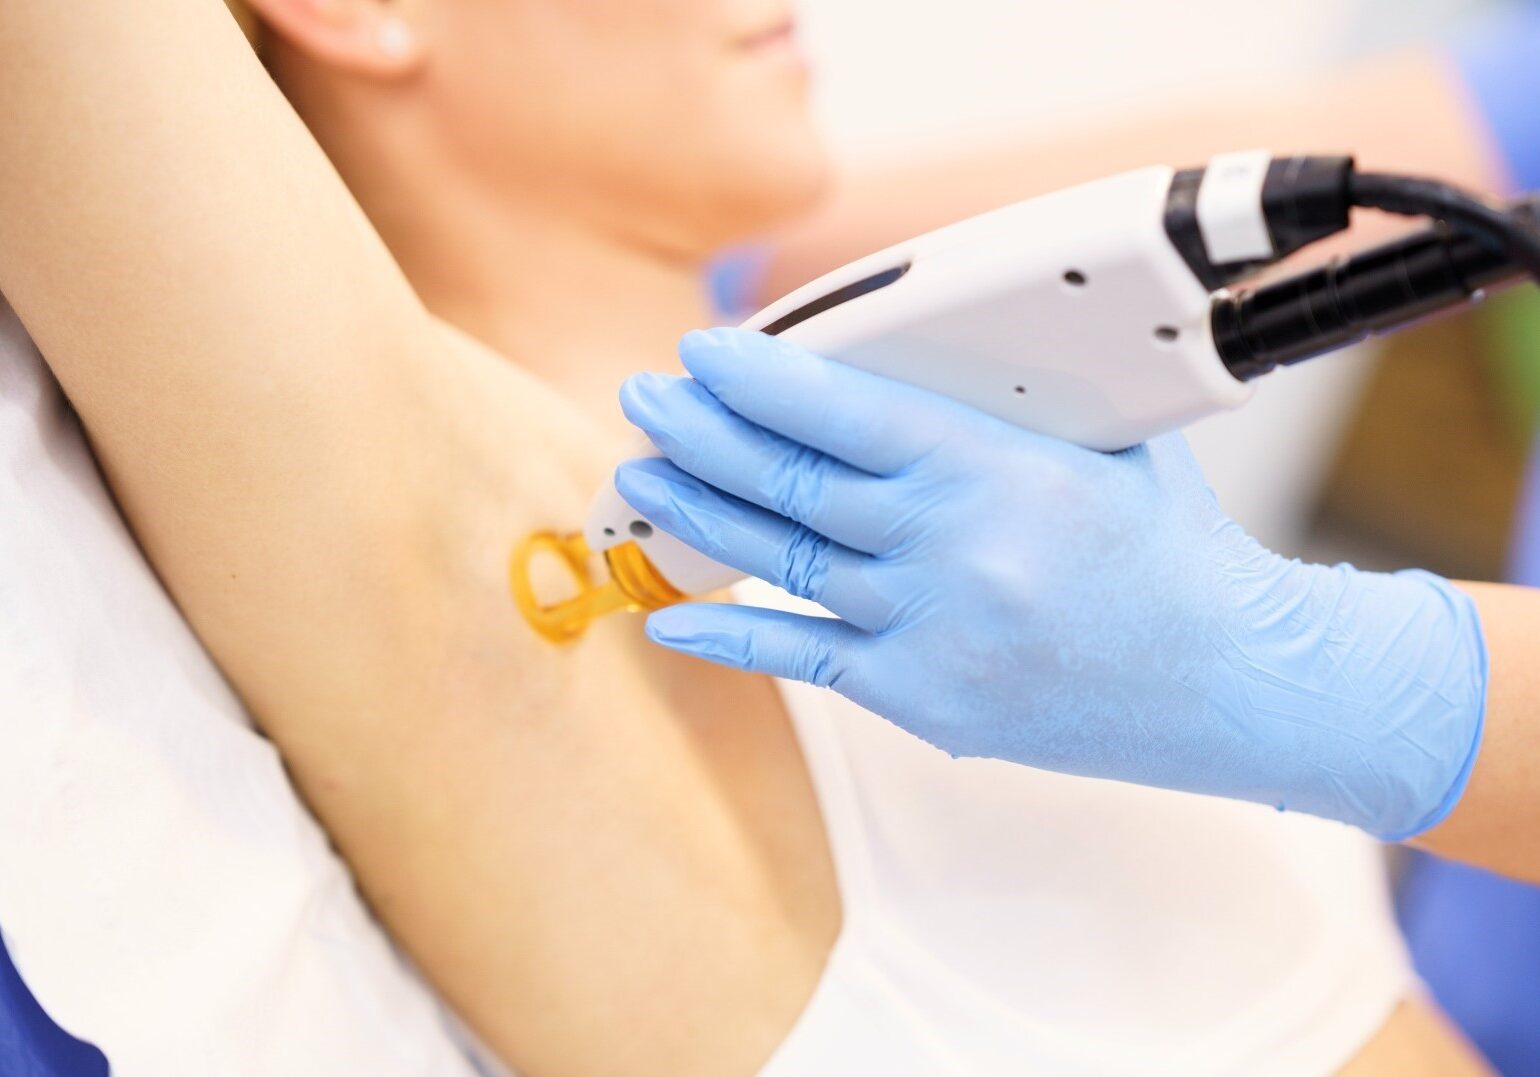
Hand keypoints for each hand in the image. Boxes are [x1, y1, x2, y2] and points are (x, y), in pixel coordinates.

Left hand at [614, 328, 1488, 839]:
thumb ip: (1013, 406)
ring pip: (780, 563)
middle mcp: (949, 551)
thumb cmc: (1178, 553)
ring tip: (638, 472)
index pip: (843, 411)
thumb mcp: (1109, 444)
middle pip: (790, 483)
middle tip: (643, 396)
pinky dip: (730, 638)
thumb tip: (925, 361)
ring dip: (697, 513)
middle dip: (700, 432)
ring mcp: (930, 632)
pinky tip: (667, 618)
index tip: (701, 351)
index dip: (757, 378)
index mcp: (997, 471)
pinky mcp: (925, 699)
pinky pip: (804, 661)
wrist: (1238, 681)